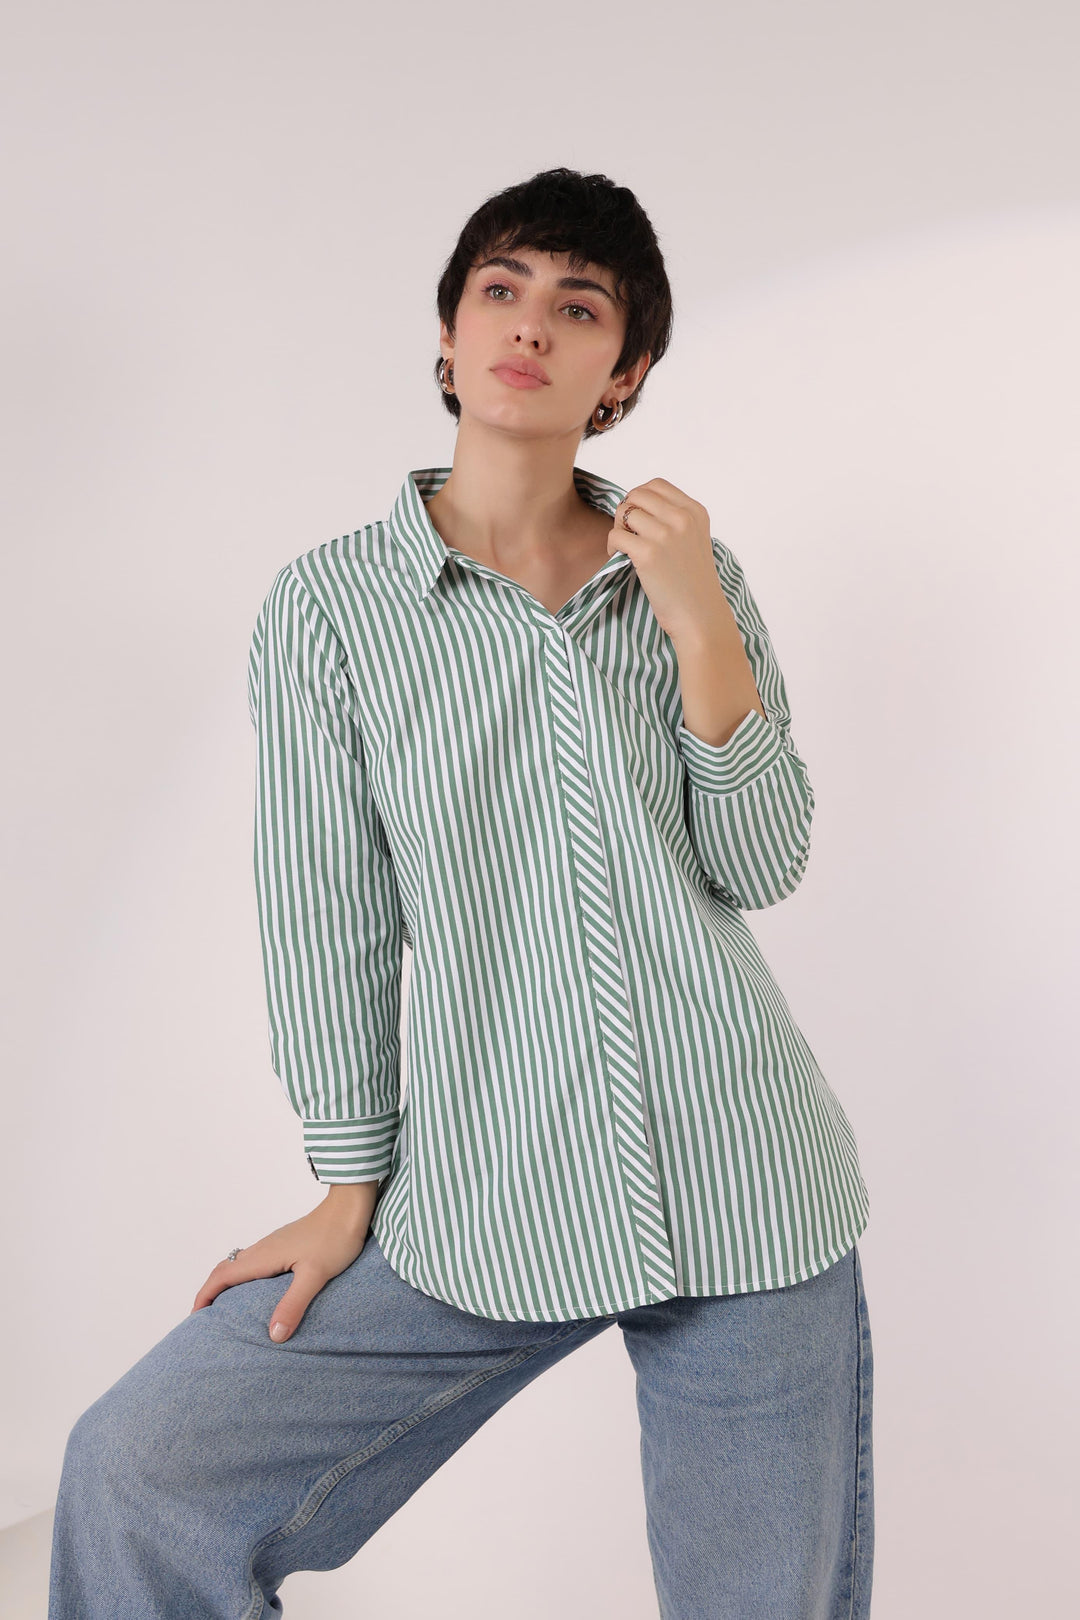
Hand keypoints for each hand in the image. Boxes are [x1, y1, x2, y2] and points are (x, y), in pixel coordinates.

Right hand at [189, 1182, 378, 1342]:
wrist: (350, 1206)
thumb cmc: (335, 1237)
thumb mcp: (315, 1275)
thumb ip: (293, 1304)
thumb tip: (273, 1335)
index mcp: (263, 1256)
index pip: (221, 1276)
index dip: (204, 1296)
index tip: (195, 1318)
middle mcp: (262, 1249)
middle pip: (224, 1270)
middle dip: (210, 1293)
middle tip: (206, 1319)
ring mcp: (273, 1245)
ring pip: (239, 1266)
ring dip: (226, 1286)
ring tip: (226, 1310)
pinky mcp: (284, 1244)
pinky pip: (254, 1263)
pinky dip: (244, 1279)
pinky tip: (258, 1292)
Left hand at [608, 477, 726, 641]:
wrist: (700, 616)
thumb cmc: (693, 584)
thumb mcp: (696, 540)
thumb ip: (675, 520)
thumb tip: (636, 506)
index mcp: (695, 512)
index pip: (656, 485)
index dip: (640, 498)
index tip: (638, 519)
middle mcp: (682, 518)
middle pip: (636, 495)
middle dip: (625, 511)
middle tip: (628, 533)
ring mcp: (665, 535)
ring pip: (624, 512)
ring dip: (617, 528)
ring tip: (624, 547)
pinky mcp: (648, 554)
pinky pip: (615, 535)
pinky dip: (611, 546)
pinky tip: (619, 558)